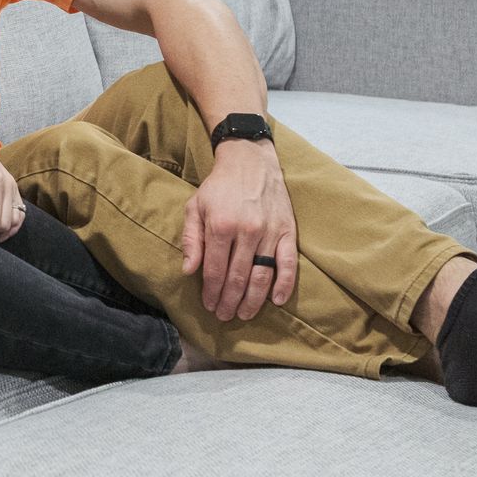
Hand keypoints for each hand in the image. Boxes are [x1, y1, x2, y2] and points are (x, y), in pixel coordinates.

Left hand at [181, 139, 297, 321]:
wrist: (250, 161)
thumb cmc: (219, 187)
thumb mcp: (195, 207)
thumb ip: (191, 239)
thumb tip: (188, 271)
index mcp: (221, 226)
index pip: (215, 270)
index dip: (211, 292)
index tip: (209, 306)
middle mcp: (247, 231)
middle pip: (238, 278)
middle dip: (229, 301)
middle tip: (224, 316)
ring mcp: (270, 232)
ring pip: (262, 275)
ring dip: (253, 300)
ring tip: (244, 314)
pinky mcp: (288, 231)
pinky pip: (288, 264)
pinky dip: (284, 284)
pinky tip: (276, 300)